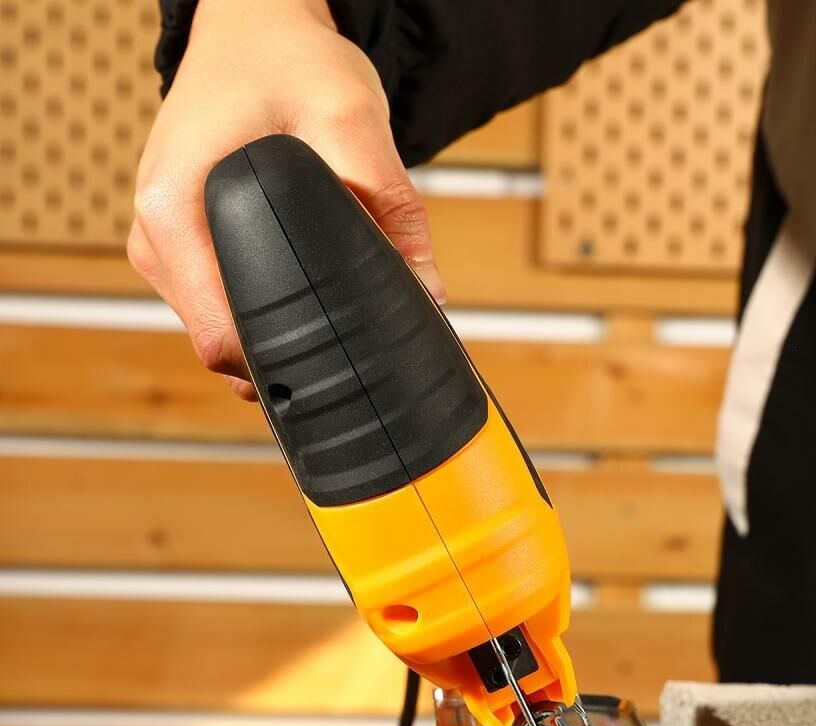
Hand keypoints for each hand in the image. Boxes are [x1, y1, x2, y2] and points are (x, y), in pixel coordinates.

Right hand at [128, 0, 444, 398]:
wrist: (251, 29)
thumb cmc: (284, 60)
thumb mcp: (351, 117)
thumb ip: (392, 206)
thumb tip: (425, 291)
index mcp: (174, 208)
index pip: (218, 334)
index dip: (278, 366)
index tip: (330, 369)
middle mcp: (158, 237)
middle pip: (221, 341)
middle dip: (287, 352)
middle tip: (348, 338)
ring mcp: (166, 247)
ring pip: (223, 330)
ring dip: (276, 334)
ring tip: (328, 309)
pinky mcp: (185, 250)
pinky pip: (224, 306)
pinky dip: (265, 312)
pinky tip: (303, 296)